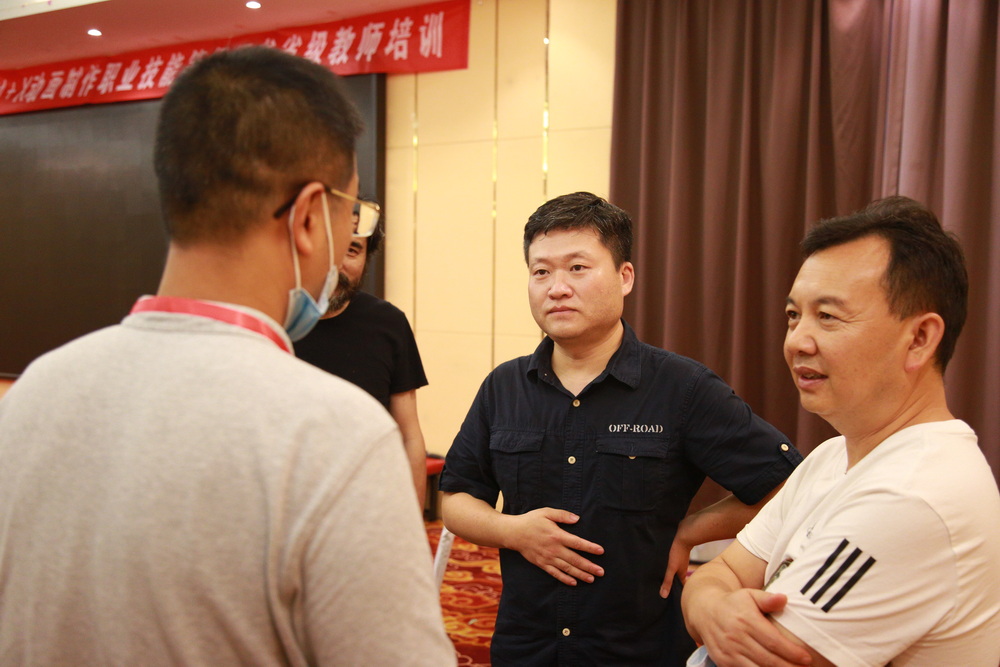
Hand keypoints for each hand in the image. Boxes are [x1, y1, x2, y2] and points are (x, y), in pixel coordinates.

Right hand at [504, 507, 604, 585]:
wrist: (513, 533)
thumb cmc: (531, 521)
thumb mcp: (546, 512)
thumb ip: (562, 515)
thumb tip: (577, 518)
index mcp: (557, 535)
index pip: (577, 543)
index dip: (590, 548)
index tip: (601, 551)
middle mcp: (554, 549)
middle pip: (575, 559)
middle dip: (589, 566)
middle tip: (601, 572)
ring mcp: (547, 558)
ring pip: (567, 569)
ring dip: (580, 574)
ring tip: (592, 579)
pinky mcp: (541, 564)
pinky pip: (555, 573)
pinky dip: (565, 579)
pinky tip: (574, 583)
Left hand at [659, 536, 691, 597]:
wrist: (684, 535)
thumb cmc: (678, 552)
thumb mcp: (671, 568)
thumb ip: (668, 581)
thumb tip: (663, 596)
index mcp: (682, 574)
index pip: (681, 586)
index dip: (678, 592)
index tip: (672, 598)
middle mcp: (682, 568)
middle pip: (677, 579)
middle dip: (672, 584)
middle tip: (662, 589)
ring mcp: (680, 561)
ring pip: (675, 570)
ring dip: (669, 574)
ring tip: (659, 579)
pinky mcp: (677, 554)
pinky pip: (672, 562)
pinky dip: (668, 565)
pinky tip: (662, 564)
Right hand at [694, 589, 810, 666]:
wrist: (705, 610)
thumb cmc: (733, 603)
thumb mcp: (749, 595)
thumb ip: (767, 599)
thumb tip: (784, 599)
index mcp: (745, 620)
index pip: (773, 641)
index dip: (792, 652)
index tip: (807, 658)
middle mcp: (736, 637)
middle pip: (768, 660)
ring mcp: (728, 652)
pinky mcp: (723, 662)